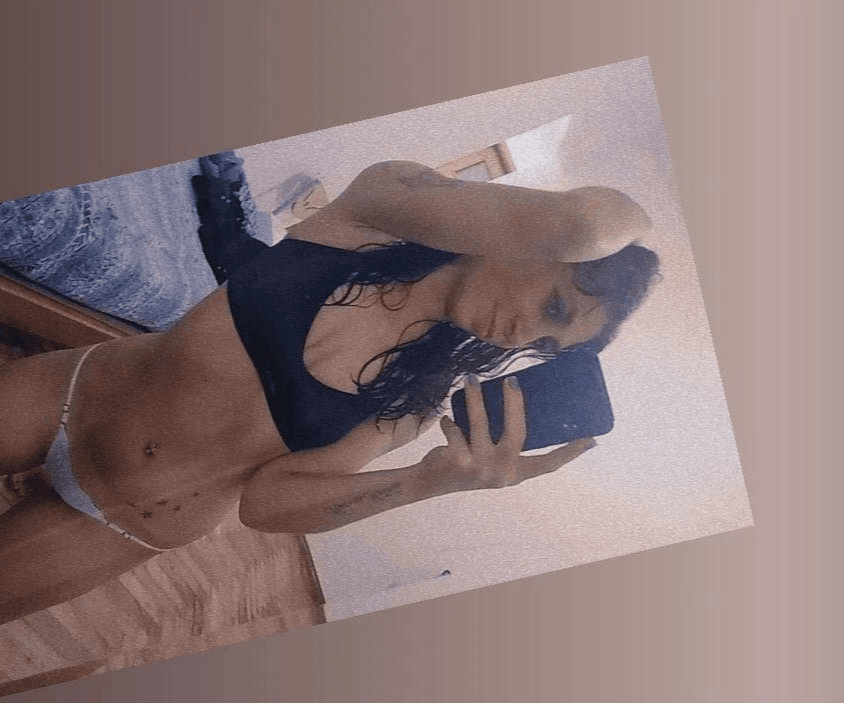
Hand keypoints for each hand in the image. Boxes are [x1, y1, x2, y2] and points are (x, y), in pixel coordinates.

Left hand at [422, 375, 596, 491]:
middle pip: (517, 431)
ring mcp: (481, 469)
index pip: (549, 464)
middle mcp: (502, 473)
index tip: (592, 439)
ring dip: (475, 398)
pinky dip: (450, 422)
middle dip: (514, 402)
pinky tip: (448, 420)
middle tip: (511, 380)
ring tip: (471, 379)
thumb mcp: (491, 459)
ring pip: (480, 423)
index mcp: (515, 474)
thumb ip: (505, 443)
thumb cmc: (466, 462)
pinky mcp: (459, 462)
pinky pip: (456, 430)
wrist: (431, 483)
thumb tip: (518, 402)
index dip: (570, 452)